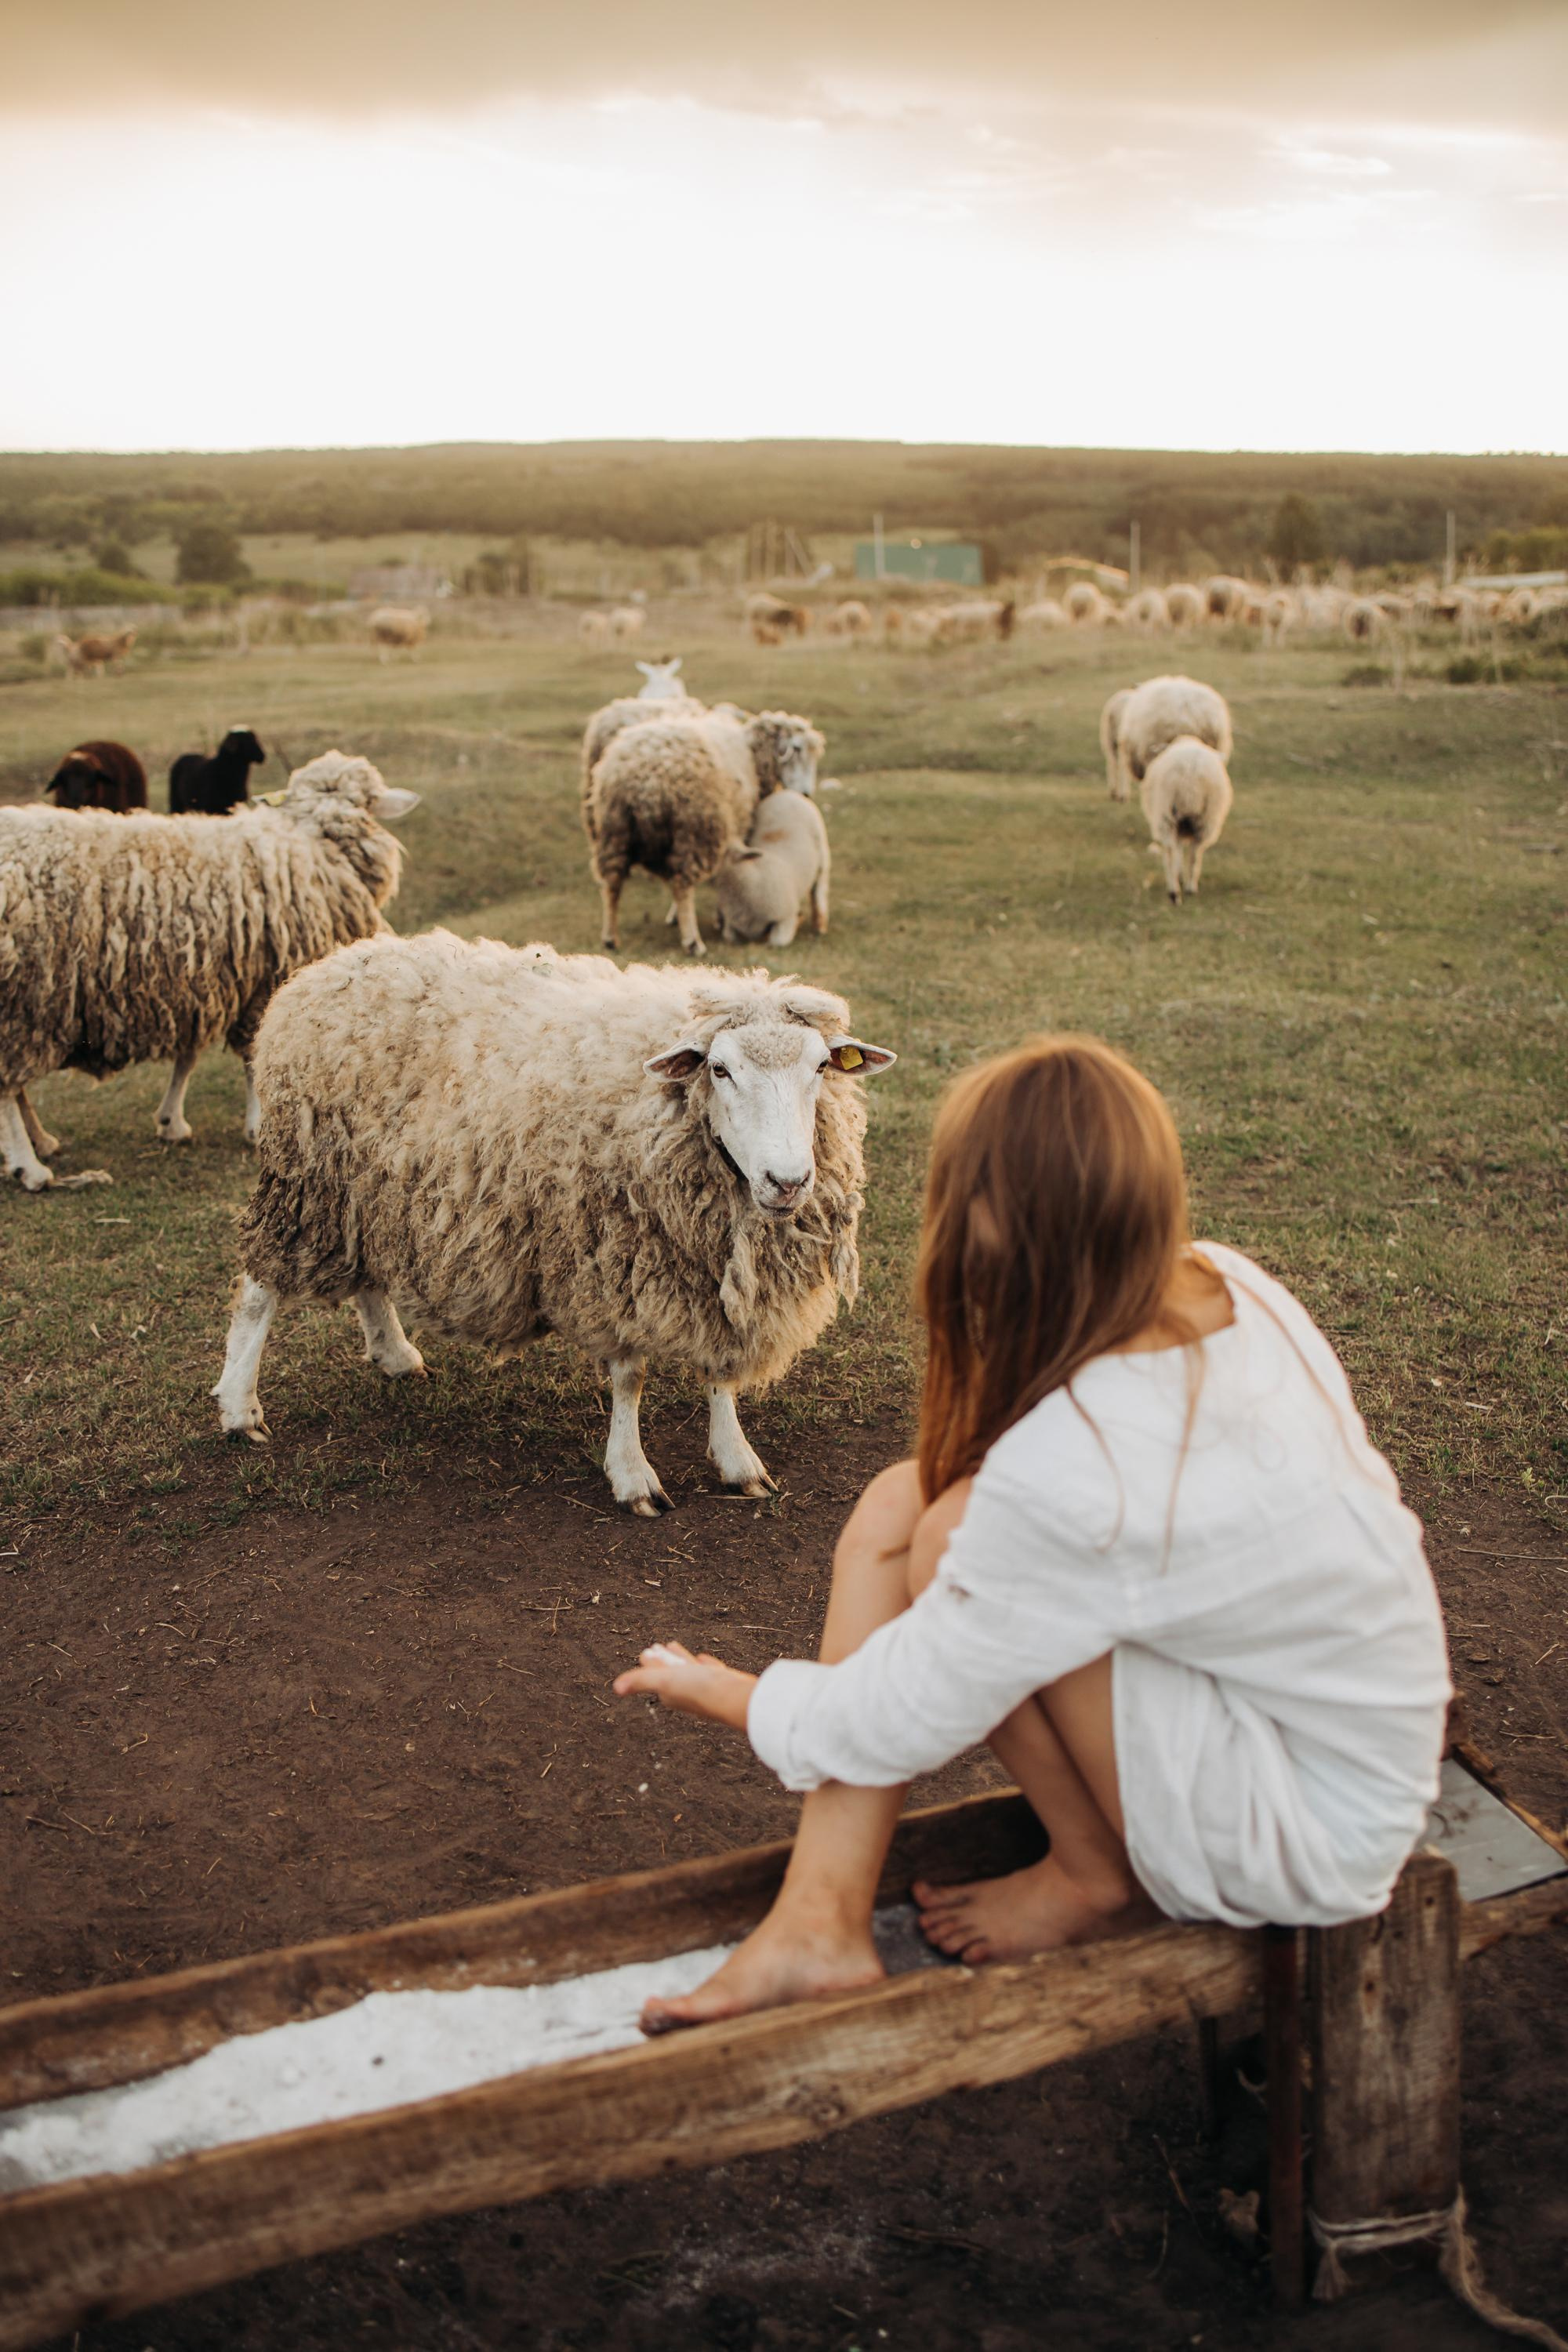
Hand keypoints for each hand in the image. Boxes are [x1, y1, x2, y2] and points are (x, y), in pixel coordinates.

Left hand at [613, 1640, 756, 1728]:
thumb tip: (616, 1688)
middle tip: (656, 1647)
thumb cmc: (700, 1690)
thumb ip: (641, 1681)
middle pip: (670, 1672)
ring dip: (680, 1659)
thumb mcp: (665, 1681)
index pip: (655, 1675)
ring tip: (674, 1647)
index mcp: (671, 1693)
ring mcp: (706, 1688)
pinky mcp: (722, 1683)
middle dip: (662, 1660)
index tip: (645, 1652)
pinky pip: (709, 1670)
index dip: (649, 1663)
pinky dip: (703, 1663)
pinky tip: (704, 1659)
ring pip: (689, 1670)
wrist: (736, 1698)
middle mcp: (687, 1693)